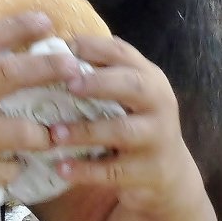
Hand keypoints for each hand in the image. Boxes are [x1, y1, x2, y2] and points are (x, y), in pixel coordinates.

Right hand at [0, 12, 84, 219]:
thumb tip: (6, 54)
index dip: (20, 26)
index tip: (46, 21)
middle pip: (14, 75)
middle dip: (51, 68)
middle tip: (76, 68)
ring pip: (26, 132)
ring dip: (43, 134)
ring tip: (49, 136)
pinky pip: (10, 169)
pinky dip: (13, 168)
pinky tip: (8, 167)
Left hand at [48, 35, 200, 213]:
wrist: (169, 173)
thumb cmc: (135, 122)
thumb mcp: (129, 95)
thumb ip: (102, 74)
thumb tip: (52, 53)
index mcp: (150, 78)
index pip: (125, 54)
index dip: (96, 48)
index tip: (66, 47)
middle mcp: (159, 104)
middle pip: (133, 86)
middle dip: (99, 83)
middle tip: (68, 84)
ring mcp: (156, 138)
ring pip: (122, 131)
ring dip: (86, 131)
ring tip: (54, 132)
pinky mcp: (147, 171)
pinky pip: (113, 171)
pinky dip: (85, 170)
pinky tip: (61, 168)